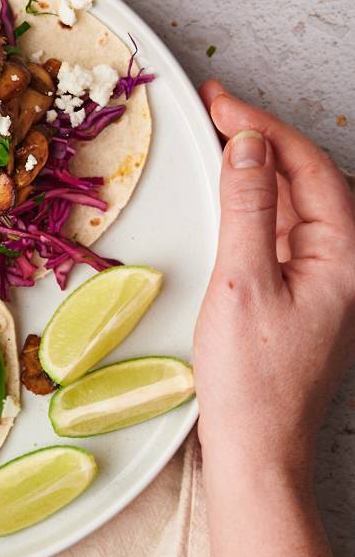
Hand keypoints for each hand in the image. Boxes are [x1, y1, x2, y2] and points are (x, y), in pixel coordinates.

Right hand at [192, 83, 352, 556]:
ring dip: (258, 171)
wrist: (258, 454)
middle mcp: (345, 265)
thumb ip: (249, 207)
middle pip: (309, 180)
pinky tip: (229, 200)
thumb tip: (248, 146)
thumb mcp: (243, 282)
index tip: (219, 101)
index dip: (264, 127)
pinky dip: (254, 209)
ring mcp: (325, 284)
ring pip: (296, 207)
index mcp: (346, 256)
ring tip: (217, 142)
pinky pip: (282, 236)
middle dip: (263, 140)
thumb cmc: (253, 381)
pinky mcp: (300, 300)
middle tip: (214, 110)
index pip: (309, 167)